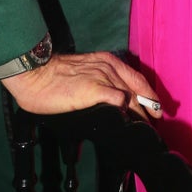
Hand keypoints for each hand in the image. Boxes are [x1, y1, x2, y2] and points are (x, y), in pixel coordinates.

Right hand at [1, 50, 161, 119]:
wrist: (34, 73)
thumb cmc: (52, 75)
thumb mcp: (82, 72)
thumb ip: (97, 83)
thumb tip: (108, 102)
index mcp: (107, 61)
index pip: (137, 78)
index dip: (149, 95)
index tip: (157, 109)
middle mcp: (109, 67)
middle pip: (138, 89)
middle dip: (149, 108)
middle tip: (156, 123)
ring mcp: (103, 77)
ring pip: (131, 98)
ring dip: (140, 115)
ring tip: (146, 130)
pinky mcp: (95, 90)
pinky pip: (119, 101)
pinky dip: (127, 114)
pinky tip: (129, 125)